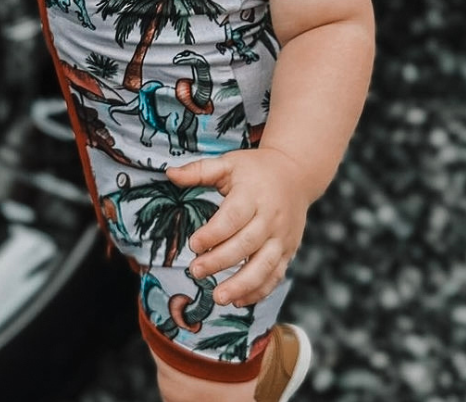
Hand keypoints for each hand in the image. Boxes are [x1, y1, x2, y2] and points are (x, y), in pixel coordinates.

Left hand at [166, 148, 309, 306]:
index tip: (193, 244)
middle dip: (220, 261)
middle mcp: (271, 217)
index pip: (233, 217)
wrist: (296, 174)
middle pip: (246, 244)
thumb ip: (199, 170)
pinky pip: (276, 275)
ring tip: (217, 297)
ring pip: (264, 266)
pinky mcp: (289, 250)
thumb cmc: (255, 169)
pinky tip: (238, 301)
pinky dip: (259, 291)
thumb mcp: (228, 163)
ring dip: (241, 285)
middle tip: (195, 271)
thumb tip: (169, 173)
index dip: (213, 233)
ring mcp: (282, 236)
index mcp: (253, 194)